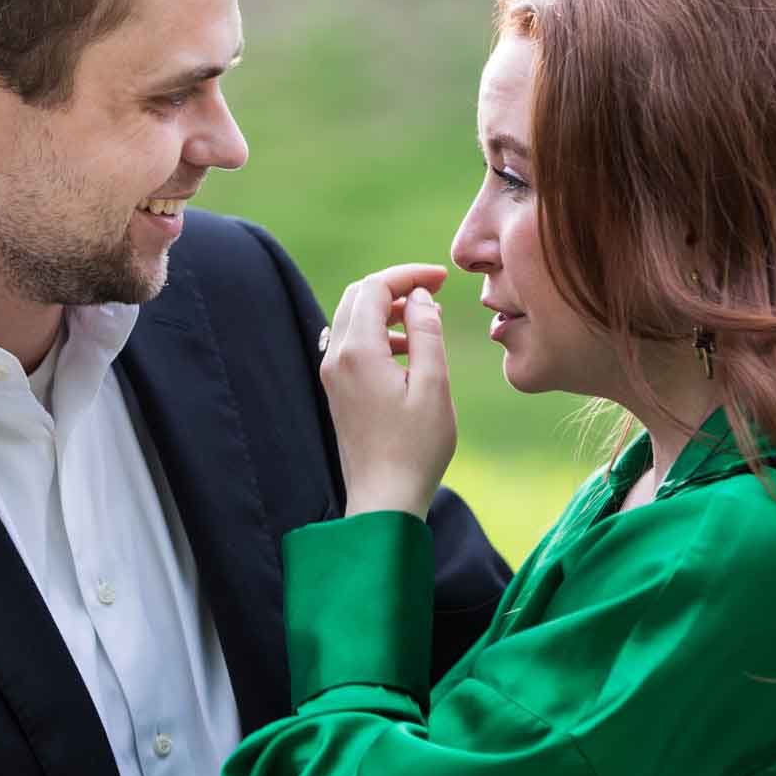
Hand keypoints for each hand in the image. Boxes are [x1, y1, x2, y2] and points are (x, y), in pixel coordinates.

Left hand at [319, 263, 456, 518]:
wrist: (384, 499)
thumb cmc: (415, 448)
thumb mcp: (434, 385)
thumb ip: (427, 333)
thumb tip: (419, 297)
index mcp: (358, 352)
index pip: (374, 288)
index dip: (408, 275)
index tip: (443, 278)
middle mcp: (336, 358)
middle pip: (357, 297)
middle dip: (395, 287)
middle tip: (434, 291)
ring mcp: (332, 376)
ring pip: (352, 320)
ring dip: (387, 311)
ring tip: (426, 321)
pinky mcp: (337, 391)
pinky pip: (351, 345)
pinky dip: (378, 335)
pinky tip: (408, 352)